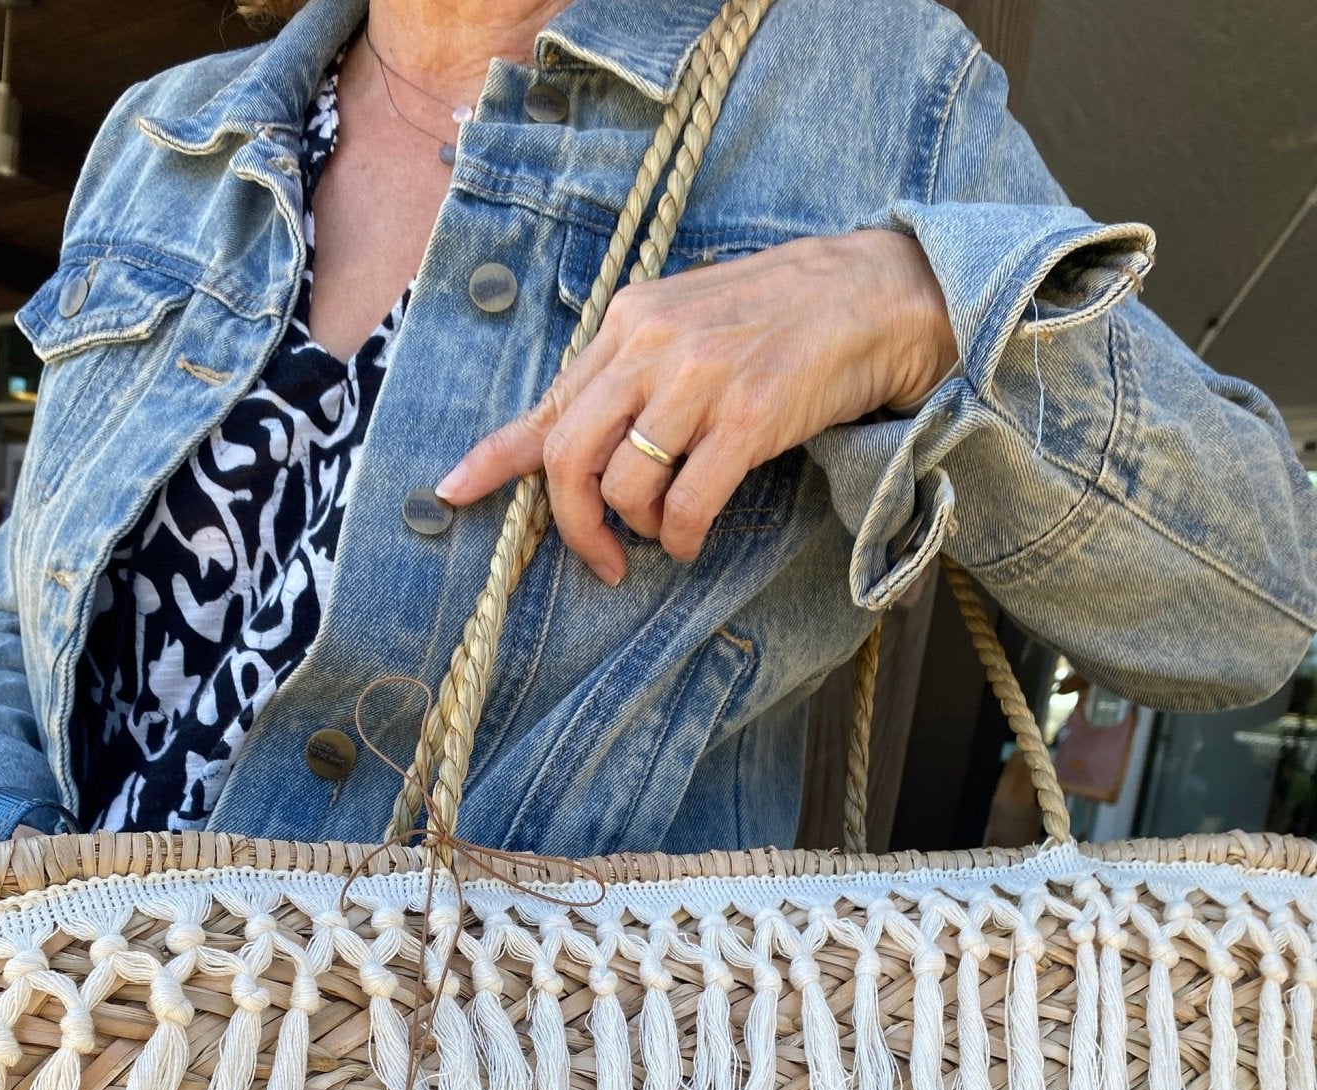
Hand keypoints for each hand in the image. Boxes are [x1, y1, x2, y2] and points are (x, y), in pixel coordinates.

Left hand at [436, 229, 956, 582]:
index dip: (496, 458)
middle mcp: (652, 344)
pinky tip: (692, 539)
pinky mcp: (749, 417)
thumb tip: (560, 443)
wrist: (873, 296)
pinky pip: (686, 504)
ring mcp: (700, 379)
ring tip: (665, 529)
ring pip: (624, 486)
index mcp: (629, 321)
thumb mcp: (685, 329)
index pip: (549, 403)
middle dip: (572, 525)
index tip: (453, 492)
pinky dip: (681, 538)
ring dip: (638, 530)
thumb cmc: (779, 321)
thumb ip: (625, 379)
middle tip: (599, 558)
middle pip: (569, 456)